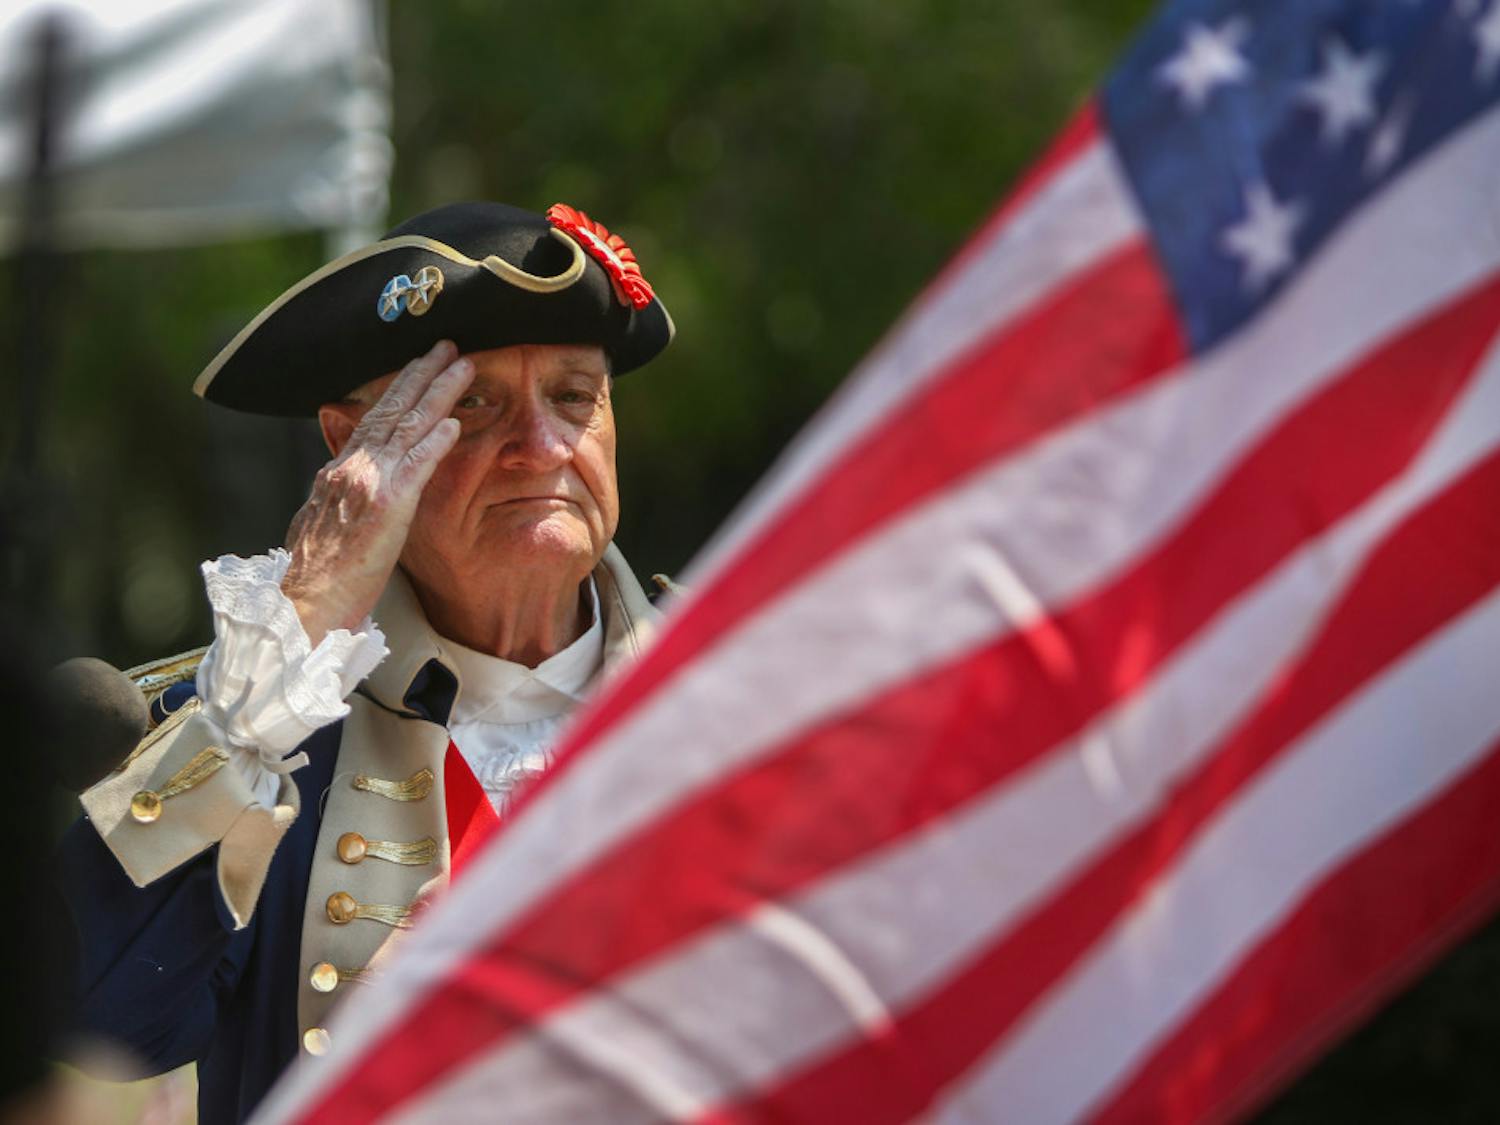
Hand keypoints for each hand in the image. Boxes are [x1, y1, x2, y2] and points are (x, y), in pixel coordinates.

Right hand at [280, 340, 473, 645]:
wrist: (302, 610)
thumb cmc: (315, 583)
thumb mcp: (321, 527)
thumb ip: (339, 499)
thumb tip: (343, 487)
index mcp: (336, 475)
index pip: (369, 422)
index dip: (394, 393)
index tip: (416, 370)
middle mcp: (349, 470)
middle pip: (388, 410)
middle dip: (418, 374)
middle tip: (445, 347)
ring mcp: (367, 484)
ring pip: (405, 426)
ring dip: (436, 391)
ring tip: (462, 365)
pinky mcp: (386, 507)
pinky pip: (416, 465)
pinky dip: (435, 440)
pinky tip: (455, 421)